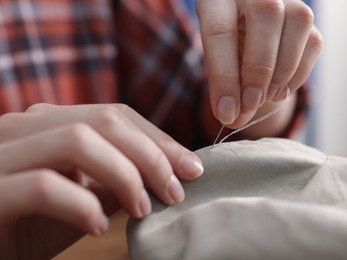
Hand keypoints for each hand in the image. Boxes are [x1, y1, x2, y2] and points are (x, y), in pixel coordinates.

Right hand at [0, 104, 202, 258]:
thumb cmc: (30, 226)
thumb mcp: (82, 199)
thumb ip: (115, 180)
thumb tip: (166, 173)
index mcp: (47, 123)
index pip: (115, 115)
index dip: (159, 140)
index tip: (191, 168)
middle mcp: (22, 127)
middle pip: (104, 120)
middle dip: (151, 155)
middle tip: (175, 192)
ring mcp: (0, 154)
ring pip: (77, 140)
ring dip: (124, 174)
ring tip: (142, 209)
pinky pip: (45, 185)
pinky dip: (82, 204)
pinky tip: (98, 226)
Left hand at [197, 0, 321, 127]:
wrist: (243, 27)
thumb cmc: (224, 44)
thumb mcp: (215, 58)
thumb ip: (223, 84)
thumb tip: (234, 119)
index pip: (220, 31)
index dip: (223, 76)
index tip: (226, 112)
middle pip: (265, 15)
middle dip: (258, 69)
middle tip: (250, 103)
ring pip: (297, 23)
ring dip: (283, 70)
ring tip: (266, 97)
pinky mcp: (306, 17)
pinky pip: (313, 42)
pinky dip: (299, 74)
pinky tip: (280, 91)